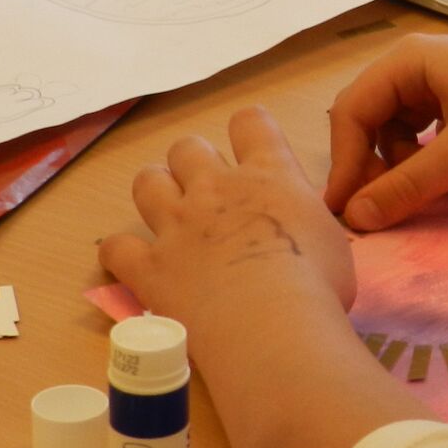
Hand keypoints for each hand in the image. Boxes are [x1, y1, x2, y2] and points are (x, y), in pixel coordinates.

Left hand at [100, 108, 355, 318]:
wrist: (274, 325)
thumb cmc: (319, 286)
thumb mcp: (331, 240)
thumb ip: (305, 223)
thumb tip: (302, 233)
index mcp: (269, 175)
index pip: (251, 123)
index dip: (249, 131)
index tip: (253, 151)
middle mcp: (217, 188)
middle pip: (188, 148)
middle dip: (193, 163)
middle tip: (209, 194)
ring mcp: (178, 224)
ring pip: (147, 182)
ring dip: (155, 191)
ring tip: (168, 215)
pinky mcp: (150, 266)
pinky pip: (116, 247)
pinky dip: (121, 252)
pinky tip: (134, 262)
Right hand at [324, 35, 447, 230]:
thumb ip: (407, 187)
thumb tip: (354, 219)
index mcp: (409, 61)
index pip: (351, 111)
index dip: (342, 162)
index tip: (341, 212)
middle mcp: (418, 68)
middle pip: (367, 120)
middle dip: (365, 165)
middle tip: (369, 213)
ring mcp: (442, 88)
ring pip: (393, 133)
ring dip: (393, 167)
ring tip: (409, 196)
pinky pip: (421, 139)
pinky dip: (419, 164)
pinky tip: (435, 183)